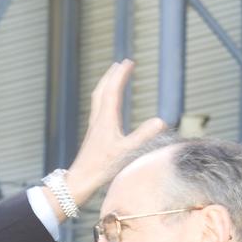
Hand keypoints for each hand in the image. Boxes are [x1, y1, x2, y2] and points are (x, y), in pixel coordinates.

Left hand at [60, 60, 167, 208]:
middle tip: (121, 63)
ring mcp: (94, 126)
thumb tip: (162, 121)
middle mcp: (98, 119)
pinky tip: (107, 104)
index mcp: (106, 119)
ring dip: (106, 84)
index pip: (113, 90)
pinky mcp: (93, 134)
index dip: (120, 75)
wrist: (80, 180)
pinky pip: (97, 108)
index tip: (128, 62)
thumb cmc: (101, 167)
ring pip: (97, 98)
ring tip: (113, 77)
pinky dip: (103, 98)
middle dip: (112, 75)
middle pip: (102, 90)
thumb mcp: (126, 151)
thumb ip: (144, 135)